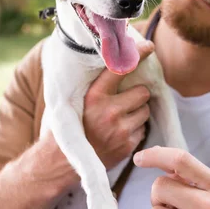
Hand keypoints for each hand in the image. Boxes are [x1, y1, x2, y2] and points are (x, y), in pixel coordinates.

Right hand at [83, 40, 153, 169]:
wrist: (60, 162)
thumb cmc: (70, 123)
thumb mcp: (75, 99)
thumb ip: (95, 83)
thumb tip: (114, 59)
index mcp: (94, 95)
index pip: (120, 69)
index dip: (137, 56)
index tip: (148, 46)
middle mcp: (108, 111)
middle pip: (142, 91)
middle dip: (136, 95)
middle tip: (123, 100)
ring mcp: (120, 130)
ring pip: (145, 110)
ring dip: (137, 112)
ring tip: (118, 118)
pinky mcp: (127, 146)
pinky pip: (143, 129)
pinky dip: (135, 130)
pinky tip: (118, 133)